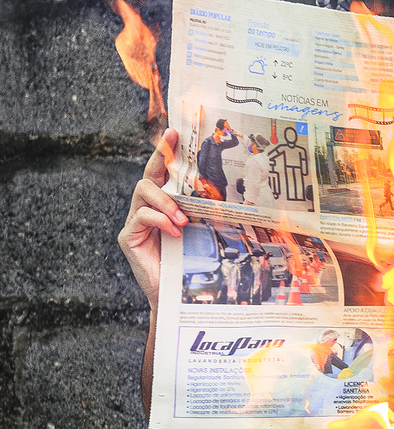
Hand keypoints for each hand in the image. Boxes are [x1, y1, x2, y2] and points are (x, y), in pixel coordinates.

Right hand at [118, 128, 188, 308]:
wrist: (176, 295)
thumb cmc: (191, 263)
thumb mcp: (201, 231)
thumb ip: (203, 212)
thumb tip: (231, 194)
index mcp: (164, 205)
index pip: (162, 173)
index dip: (165, 152)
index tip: (174, 132)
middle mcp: (146, 209)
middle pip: (148, 176)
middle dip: (159, 157)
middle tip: (172, 143)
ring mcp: (134, 223)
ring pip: (143, 192)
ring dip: (165, 201)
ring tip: (182, 218)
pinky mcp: (128, 238)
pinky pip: (140, 218)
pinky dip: (159, 220)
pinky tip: (174, 231)